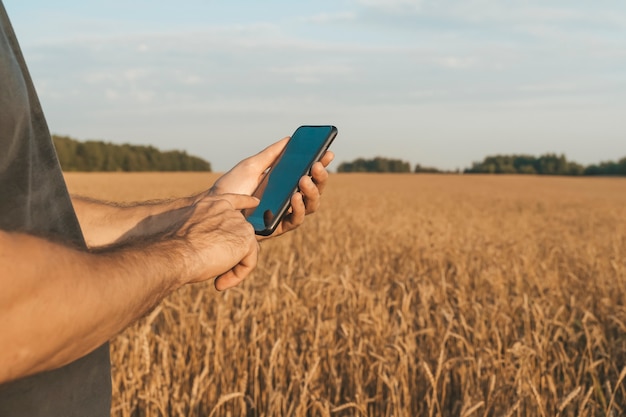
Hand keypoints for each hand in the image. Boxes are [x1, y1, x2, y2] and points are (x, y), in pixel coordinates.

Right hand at [175, 194, 258, 290]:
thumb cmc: (173, 248)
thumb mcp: (189, 234)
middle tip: (215, 272)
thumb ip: (206, 234)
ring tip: (216, 280)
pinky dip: (237, 276)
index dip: (246, 202)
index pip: (234, 200)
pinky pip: (249, 263)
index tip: (255, 202)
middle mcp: (228, 211)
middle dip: (232, 255)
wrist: (174, 252)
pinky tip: (220, 283)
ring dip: (232, 268)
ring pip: (245, 251)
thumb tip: (212, 248)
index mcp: (213, 204)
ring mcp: (240, 224)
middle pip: (241, 234)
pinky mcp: (246, 240)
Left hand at [207, 137, 333, 237]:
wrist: (215, 208)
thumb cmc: (231, 188)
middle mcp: (288, 198)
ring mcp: (285, 213)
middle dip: (320, 177)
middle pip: (314, 189)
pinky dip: (298, 208)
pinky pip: (296, 220)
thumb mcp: (252, 166)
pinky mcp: (278, 227)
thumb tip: (289, 139)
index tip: (327, 152)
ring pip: (311, 205)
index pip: (308, 173)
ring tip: (304, 180)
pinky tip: (294, 196)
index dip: (320, 164)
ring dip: (312, 191)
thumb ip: (271, 154)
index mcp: (285, 182)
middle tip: (317, 165)